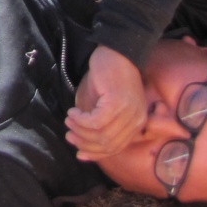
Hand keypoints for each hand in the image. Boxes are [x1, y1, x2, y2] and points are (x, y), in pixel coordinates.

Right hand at [65, 46, 146, 161]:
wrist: (117, 52)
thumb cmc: (108, 76)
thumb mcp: (104, 104)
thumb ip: (97, 124)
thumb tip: (83, 146)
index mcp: (137, 123)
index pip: (117, 148)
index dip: (96, 154)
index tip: (79, 152)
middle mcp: (136, 121)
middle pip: (109, 145)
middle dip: (85, 143)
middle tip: (69, 135)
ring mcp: (129, 113)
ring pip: (101, 135)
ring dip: (80, 131)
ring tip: (69, 121)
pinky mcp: (118, 103)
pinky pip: (96, 122)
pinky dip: (81, 121)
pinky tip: (73, 113)